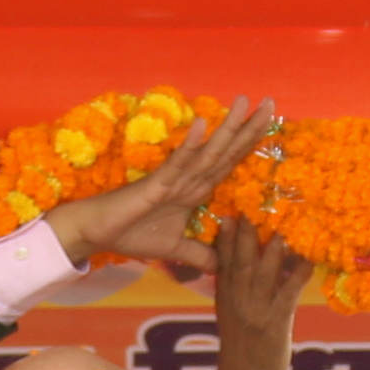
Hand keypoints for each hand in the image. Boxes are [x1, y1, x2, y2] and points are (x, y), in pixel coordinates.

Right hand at [43, 96, 276, 276]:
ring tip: (244, 102)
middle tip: (271, 103)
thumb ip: (198, 254)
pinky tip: (202, 125)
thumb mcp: (175, 249)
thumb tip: (222, 267)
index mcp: (195, 190)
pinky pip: (176, 163)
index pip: (228, 164)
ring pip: (207, 152)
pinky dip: (190, 145)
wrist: (98, 232)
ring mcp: (173, 179)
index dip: (249, 145)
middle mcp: (189, 179)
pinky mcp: (155, 184)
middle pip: (225, 152)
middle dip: (248, 129)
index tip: (270, 125)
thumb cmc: (132, 234)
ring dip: (226, 128)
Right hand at [209, 217, 312, 363]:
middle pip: (240, 261)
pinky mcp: (275, 323)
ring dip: (272, 250)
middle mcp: (237, 299)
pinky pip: (288, 294)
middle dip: (244, 235)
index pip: (223, 261)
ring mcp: (256, 310)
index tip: (229, 213)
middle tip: (251, 208)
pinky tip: (307, 260)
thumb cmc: (243, 347)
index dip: (225, 237)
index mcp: (225, 296)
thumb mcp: (232, 313)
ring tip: (280, 228)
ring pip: (262, 274)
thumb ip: (237, 287)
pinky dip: (298, 275)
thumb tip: (252, 260)